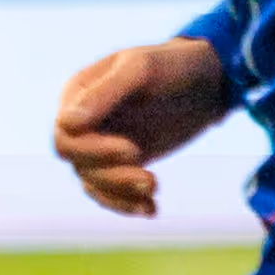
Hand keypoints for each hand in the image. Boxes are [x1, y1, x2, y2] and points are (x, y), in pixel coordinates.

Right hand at [52, 33, 236, 218]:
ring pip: (93, 181)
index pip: (65, 136)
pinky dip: (127, 204)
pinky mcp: (120, 163)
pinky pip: (110, 192)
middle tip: (150, 178)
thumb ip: (105, 92)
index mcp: (77, 95)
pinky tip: (151, 209)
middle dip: (110, 174)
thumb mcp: (141, 69)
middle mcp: (82, 122)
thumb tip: (67, 124)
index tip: (132, 150)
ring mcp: (100, 144)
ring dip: (121, 192)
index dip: (92, 150)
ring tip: (155, 188)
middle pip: (77, 162)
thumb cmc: (173, 65)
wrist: (209, 80)